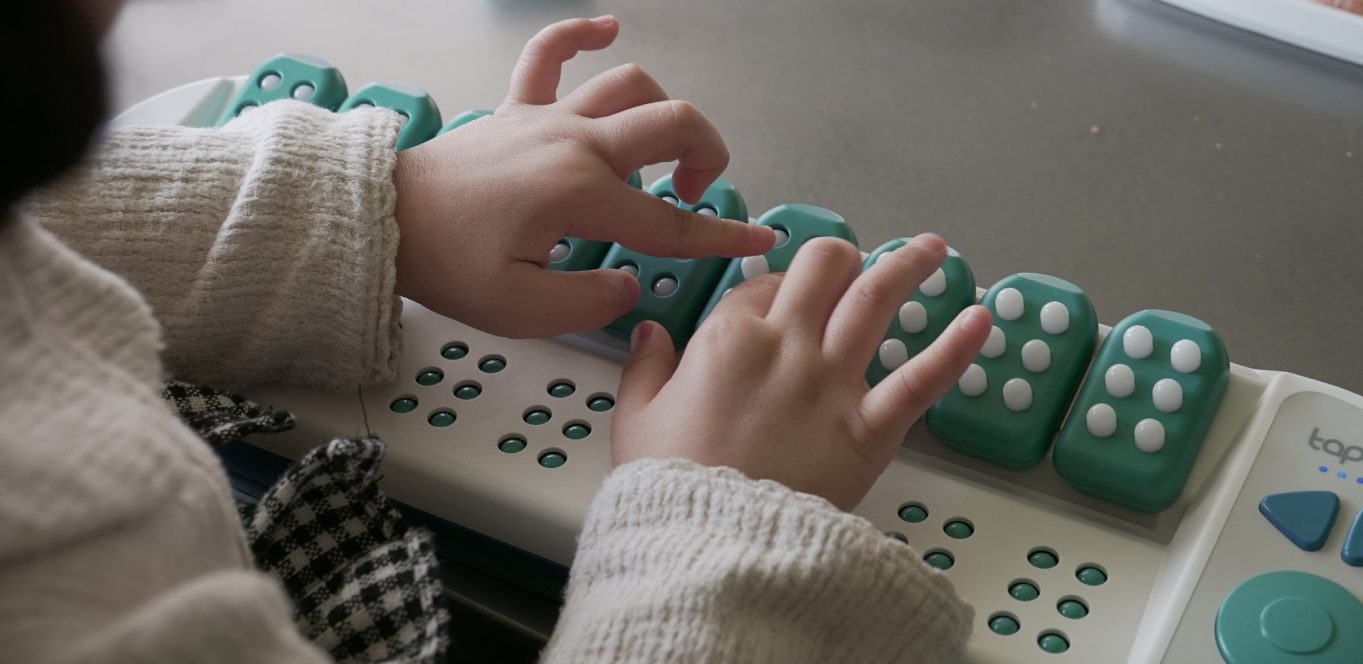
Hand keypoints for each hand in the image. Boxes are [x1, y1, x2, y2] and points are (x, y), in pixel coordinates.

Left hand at [392, 16, 774, 337]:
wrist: (383, 223)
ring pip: (629, 86)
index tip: (759, 240)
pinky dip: (581, 34)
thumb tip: (627, 282)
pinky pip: (551, 53)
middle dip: (706, 156)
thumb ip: (590, 302)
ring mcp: (546, 118)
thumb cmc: (447, 265)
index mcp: (580, 194)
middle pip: (672, 124)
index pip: (669, 222)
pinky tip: (606, 29)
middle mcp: (574, 143)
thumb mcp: (522, 311)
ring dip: (661, 114)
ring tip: (661, 152)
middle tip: (694, 197)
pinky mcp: (517, 109)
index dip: (721, 237)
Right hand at [613, 234, 991, 509]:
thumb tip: (648, 332)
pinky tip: (980, 319)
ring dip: (908, 266)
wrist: (711, 547)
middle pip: (825, 269)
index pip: (761, 286)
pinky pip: (921, 379)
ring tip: (930, 249)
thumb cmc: (673, 488)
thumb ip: (645, 366)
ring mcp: (831, 383)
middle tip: (854, 260)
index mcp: (728, 339)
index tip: (778, 301)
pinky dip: (955, 347)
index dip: (772, 287)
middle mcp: (786, 346)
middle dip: (842, 256)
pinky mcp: (868, 428)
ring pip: (877, 300)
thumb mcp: (636, 420)